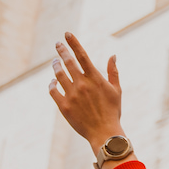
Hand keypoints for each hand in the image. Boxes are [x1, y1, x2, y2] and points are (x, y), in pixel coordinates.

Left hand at [49, 32, 122, 148]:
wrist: (104, 133)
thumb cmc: (112, 112)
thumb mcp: (116, 90)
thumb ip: (113, 72)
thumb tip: (113, 56)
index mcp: (95, 78)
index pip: (82, 55)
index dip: (74, 43)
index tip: (67, 34)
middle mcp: (82, 84)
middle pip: (68, 62)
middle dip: (61, 50)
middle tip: (58, 44)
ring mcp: (72, 95)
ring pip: (58, 74)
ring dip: (56, 66)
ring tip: (55, 62)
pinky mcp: (64, 106)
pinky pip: (53, 90)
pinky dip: (51, 84)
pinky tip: (53, 81)